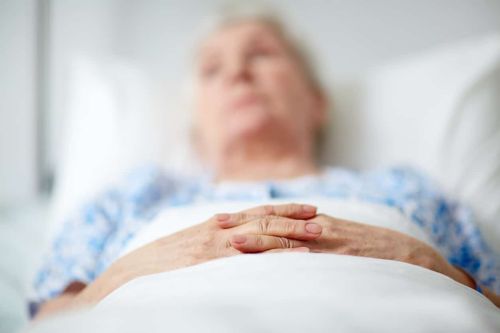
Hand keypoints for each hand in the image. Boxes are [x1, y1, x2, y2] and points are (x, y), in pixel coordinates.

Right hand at [72, 203, 322, 305]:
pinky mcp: (210, 263)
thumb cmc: (161, 262)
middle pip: (265, 220)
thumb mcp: (190, 243)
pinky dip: (272, 256)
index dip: (285, 210)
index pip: (258, 212)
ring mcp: (215, 246)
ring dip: (291, 235)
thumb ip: (215, 237)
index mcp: (217, 224)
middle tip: (324, 220)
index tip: (310, 209)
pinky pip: (247, 257)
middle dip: (296, 220)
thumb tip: (239, 238)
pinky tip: (293, 259)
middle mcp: (220, 230)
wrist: (130, 274)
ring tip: (319, 235)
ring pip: (261, 235)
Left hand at [224, 212, 453, 277]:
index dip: (246, 218)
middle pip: (274, 221)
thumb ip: (313, 237)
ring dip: (260, 239)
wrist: (409, 255)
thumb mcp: (339, 237)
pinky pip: (312, 256)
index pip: (273, 216)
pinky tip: (271, 263)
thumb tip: (286, 245)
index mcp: (314, 221)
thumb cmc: (372, 250)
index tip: (221, 221)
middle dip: (244, 224)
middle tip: (215, 225)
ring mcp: (329, 240)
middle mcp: (318, 226)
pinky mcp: (341, 255)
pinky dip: (290, 257)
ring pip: (289, 236)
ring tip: (232, 241)